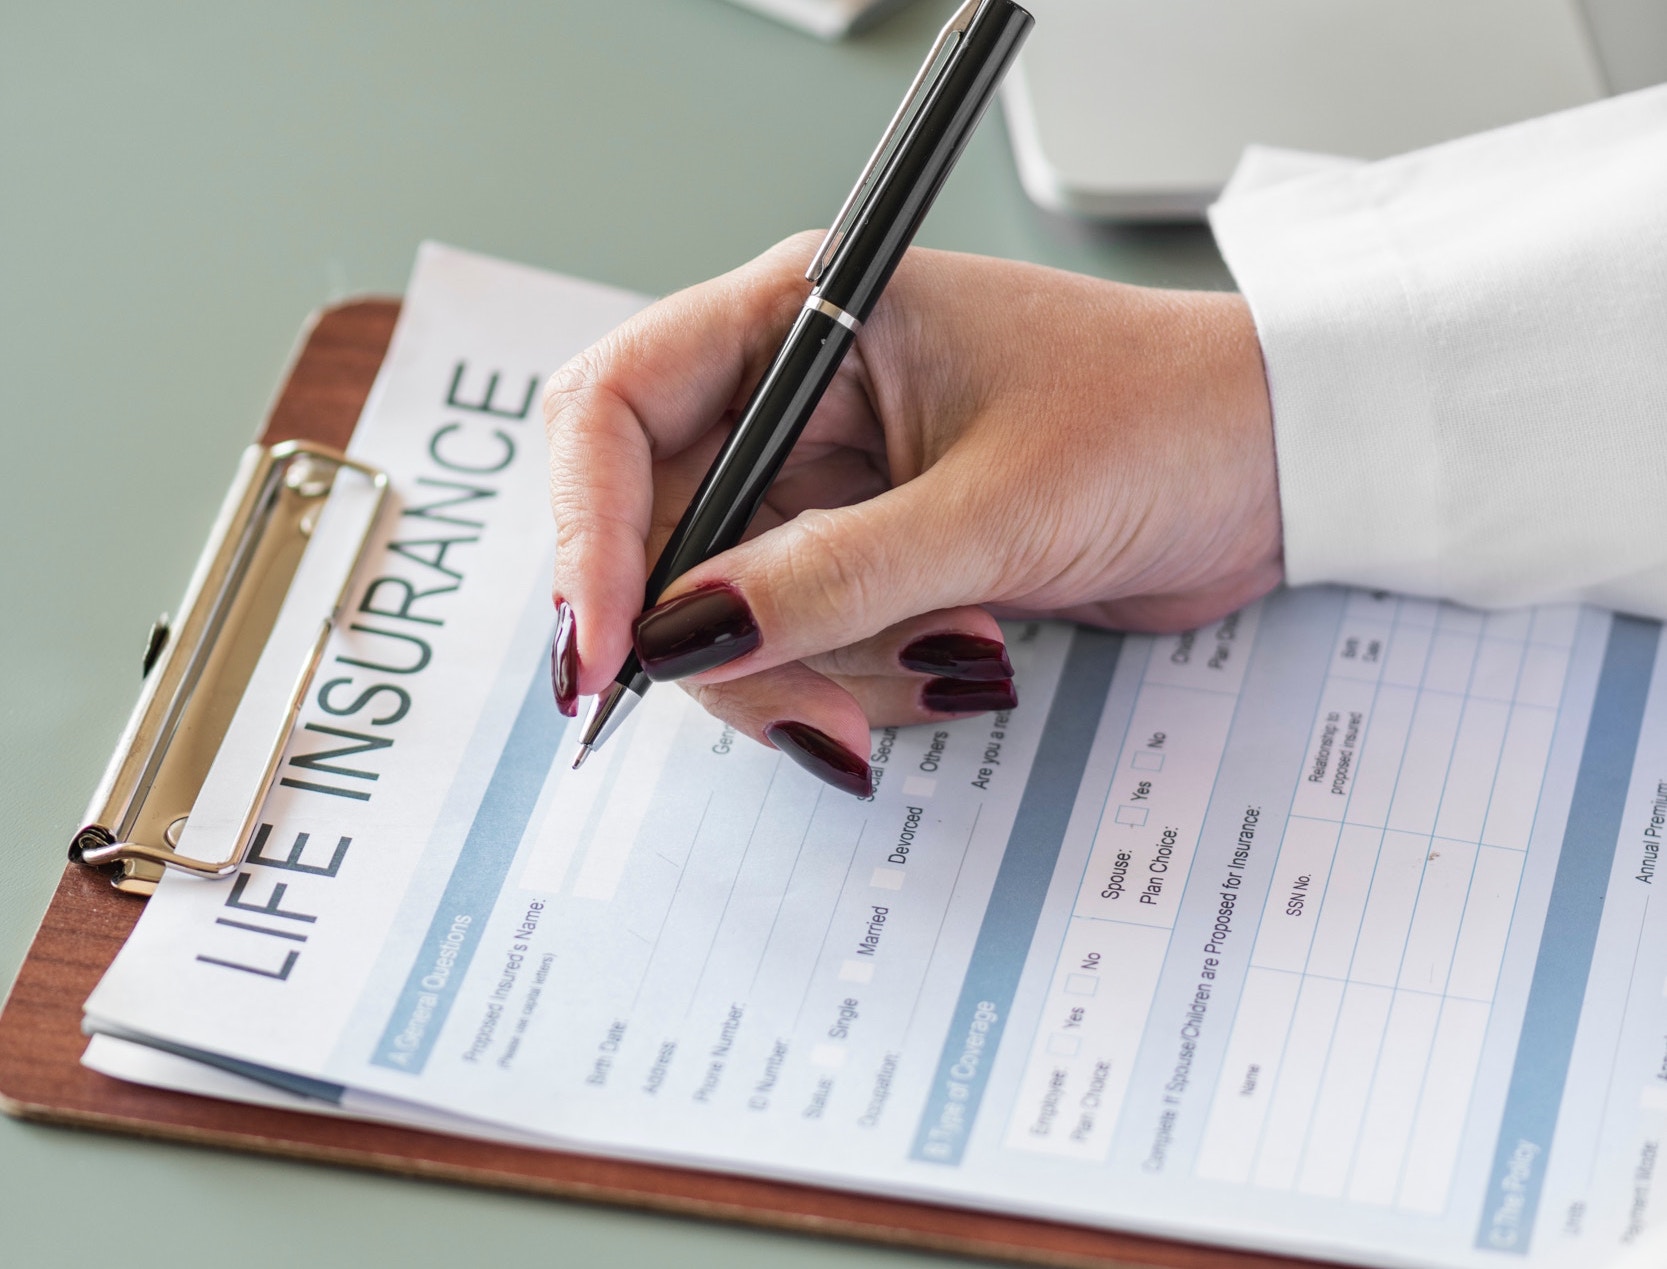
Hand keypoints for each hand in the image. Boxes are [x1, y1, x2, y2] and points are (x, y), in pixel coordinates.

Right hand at [544, 233, 1280, 794]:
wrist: (1275, 470)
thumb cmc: (1164, 425)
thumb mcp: (993, 509)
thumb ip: (830, 578)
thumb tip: (686, 640)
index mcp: (806, 316)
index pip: (617, 409)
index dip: (590, 535)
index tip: (608, 653)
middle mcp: (798, 394)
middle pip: (663, 536)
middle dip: (727, 641)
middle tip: (811, 716)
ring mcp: (830, 481)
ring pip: (732, 611)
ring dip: (822, 671)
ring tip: (955, 658)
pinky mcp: (869, 553)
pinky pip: (807, 641)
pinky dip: (866, 679)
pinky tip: (967, 657)